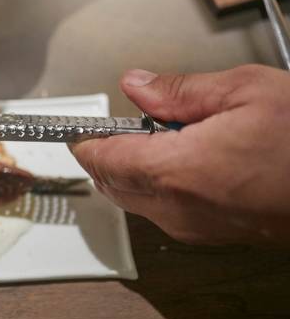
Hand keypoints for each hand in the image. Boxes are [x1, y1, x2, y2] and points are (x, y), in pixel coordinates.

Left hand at [70, 65, 289, 245]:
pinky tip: (182, 159)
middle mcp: (176, 208)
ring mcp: (194, 227)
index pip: (101, 160)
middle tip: (115, 125)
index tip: (74, 127)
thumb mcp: (244, 91)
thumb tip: (134, 85)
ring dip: (128, 171)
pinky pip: (161, 211)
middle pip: (111, 184)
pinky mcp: (211, 234)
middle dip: (103, 156)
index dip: (83, 141)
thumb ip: (178, 90)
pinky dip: (154, 186)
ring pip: (134, 200)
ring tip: (157, 135)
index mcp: (175, 171)